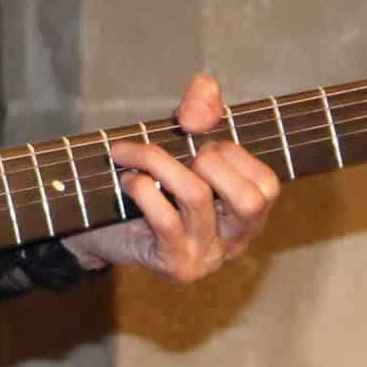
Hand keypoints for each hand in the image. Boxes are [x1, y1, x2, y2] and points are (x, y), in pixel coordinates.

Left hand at [59, 73, 280, 282]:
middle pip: (249, 200)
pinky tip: (128, 180)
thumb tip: (196, 118)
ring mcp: (206, 257)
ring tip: (133, 155)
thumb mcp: (185, 128)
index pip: (267, 184)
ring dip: (158, 162)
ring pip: (197, 197)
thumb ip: (203, 101)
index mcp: (248, 212)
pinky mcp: (174, 265)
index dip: (235, 152)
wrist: (99, 218)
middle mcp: (235, 239)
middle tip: (183, 155)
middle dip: (210, 161)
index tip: (202, 142)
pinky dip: (142, 188)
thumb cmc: (154, 173)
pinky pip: (164, 219)